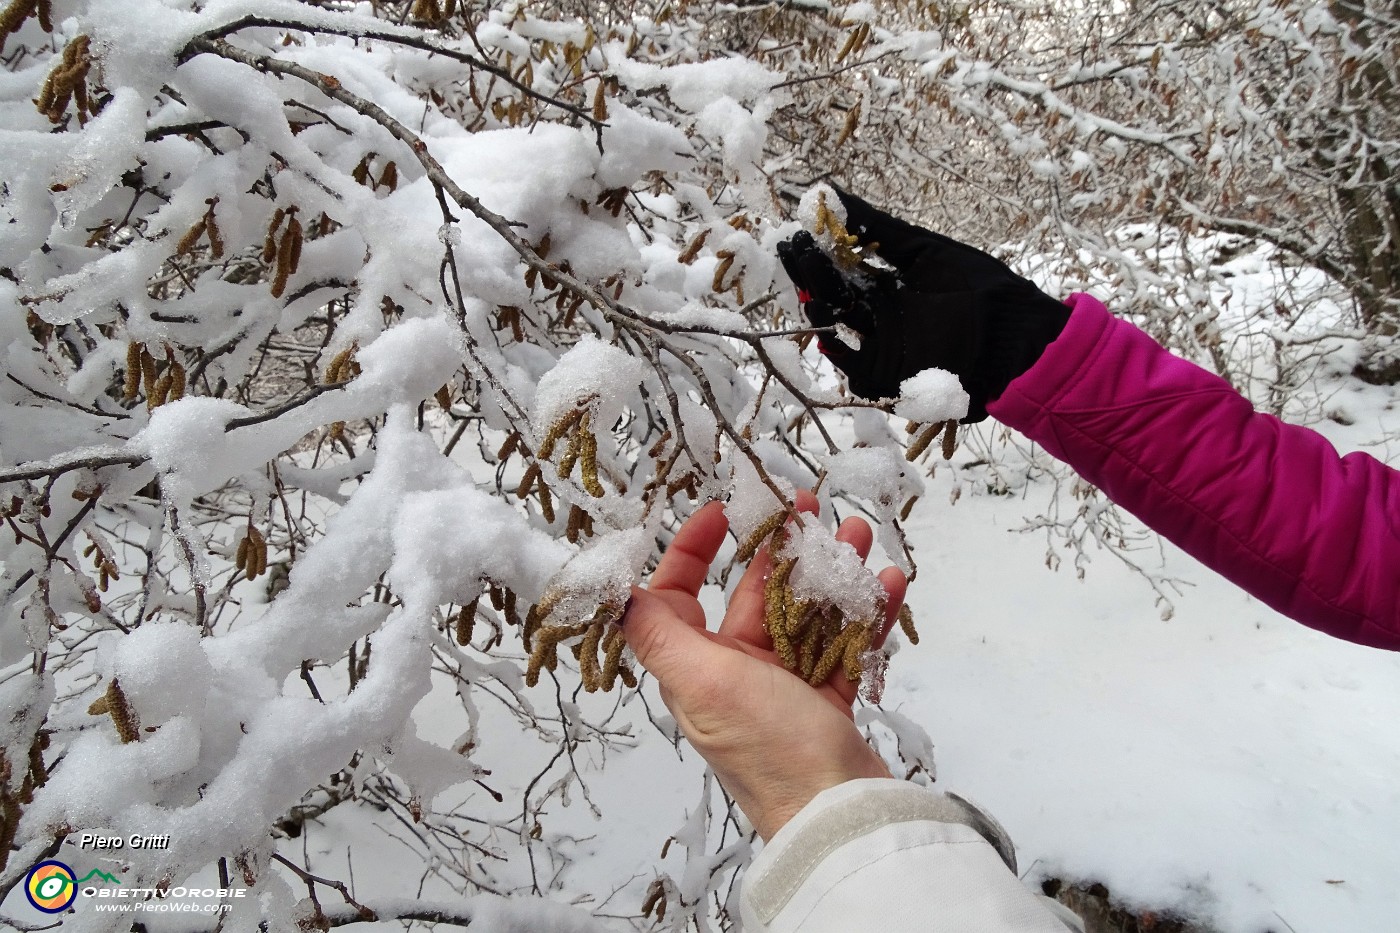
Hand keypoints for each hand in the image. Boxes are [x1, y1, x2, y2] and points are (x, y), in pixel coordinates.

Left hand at [621, 493, 906, 840]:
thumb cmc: (768, 745)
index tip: (720, 513)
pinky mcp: (829, 704)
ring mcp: (785, 690)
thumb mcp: (703, 681)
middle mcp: (735, 675)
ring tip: (857, 532)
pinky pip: (847, 643)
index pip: (677, 598)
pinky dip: (866, 611)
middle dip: (781, 549)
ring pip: (805, 613)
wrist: (840, 813)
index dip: (690, 551)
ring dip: (831, 570)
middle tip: (809, 507)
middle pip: (752, 596)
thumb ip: (660, 634)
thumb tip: (617, 593)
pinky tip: (888, 581)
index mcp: (697, 668)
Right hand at [777, 187, 1068, 420]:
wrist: (1010, 335)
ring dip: (819, 306)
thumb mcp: (924, 250)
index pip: (845, 268)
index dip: (821, 252)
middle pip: (835, 295)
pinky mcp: (891, 376)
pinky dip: (838, 353)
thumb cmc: (977, 288)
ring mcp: (885, 346)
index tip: (799, 230)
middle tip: (793, 248)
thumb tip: (830, 193)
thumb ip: (878, 227)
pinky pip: (854, 370)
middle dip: (812, 273)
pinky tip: (828, 328)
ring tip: (810, 279)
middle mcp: (884, 315)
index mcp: (892, 285)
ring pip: (837, 328)